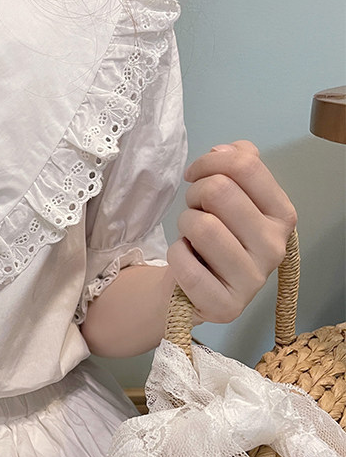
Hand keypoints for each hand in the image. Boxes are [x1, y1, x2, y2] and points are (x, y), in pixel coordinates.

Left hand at [167, 140, 296, 324]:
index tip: (195, 174)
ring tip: (191, 237)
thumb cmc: (210, 238)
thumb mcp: (229, 198)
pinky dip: (175, 255)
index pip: (246, 165)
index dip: (210, 162)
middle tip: (194, 210)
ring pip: (202, 225)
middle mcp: (275, 247)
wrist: (192, 289)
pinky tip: (186, 262)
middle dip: (194, 195)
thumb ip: (235, 165)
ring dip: (184, 224)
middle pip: (220, 191)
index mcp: (281, 215)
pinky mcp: (226, 306)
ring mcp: (253, 280)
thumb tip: (225, 150)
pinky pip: (185, 262)